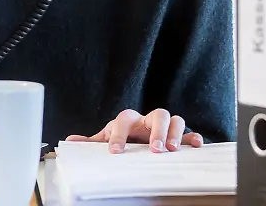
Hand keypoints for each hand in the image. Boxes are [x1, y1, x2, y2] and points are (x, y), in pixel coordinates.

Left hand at [65, 109, 203, 153]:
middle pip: (157, 114)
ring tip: (172, 149)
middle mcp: (148, 120)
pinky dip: (193, 137)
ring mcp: (164, 126)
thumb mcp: (107, 139)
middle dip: (157, 131)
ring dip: (175, 133)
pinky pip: (189, 132)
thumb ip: (91, 142)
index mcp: (129, 120)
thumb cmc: (123, 138)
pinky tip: (196, 145)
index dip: (119, 134)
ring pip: (174, 119)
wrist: (138, 136)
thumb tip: (69, 141)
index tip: (115, 151)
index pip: (124, 120)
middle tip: (154, 148)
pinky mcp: (178, 135)